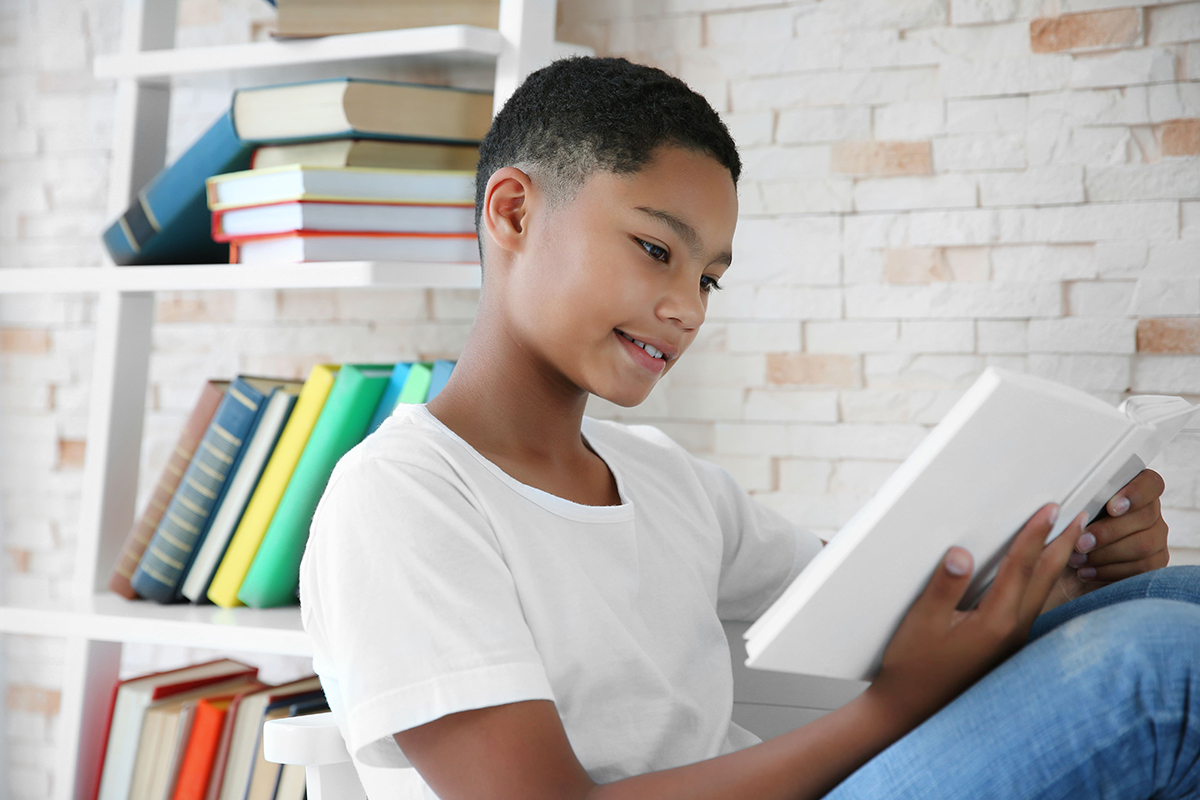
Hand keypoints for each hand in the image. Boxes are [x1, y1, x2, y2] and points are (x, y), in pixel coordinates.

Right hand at [870, 504, 1086, 726]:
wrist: (911, 708)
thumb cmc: (913, 668)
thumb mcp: (921, 621)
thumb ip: (944, 586)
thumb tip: (961, 554)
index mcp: (994, 620)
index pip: (1021, 567)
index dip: (1036, 534)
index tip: (1050, 510)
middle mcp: (1011, 631)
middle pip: (1045, 579)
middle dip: (1062, 545)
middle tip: (1079, 518)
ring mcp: (1011, 641)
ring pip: (1042, 593)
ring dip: (1056, 562)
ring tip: (1066, 540)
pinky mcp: (1004, 647)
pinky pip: (1032, 605)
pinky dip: (1042, 582)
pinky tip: (1037, 577)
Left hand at [1040, 469, 1168, 613]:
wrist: (1061, 569)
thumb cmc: (1065, 533)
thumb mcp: (1065, 514)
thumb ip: (1075, 503)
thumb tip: (1067, 504)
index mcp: (1130, 489)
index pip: (1150, 483)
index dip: (1135, 493)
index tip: (1111, 507)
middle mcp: (1148, 511)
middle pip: (1145, 516)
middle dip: (1108, 531)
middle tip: (1080, 542)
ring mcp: (1155, 537)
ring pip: (1143, 544)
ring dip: (1105, 553)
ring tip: (1077, 559)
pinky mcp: (1154, 562)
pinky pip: (1142, 568)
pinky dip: (1109, 571)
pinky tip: (1087, 571)